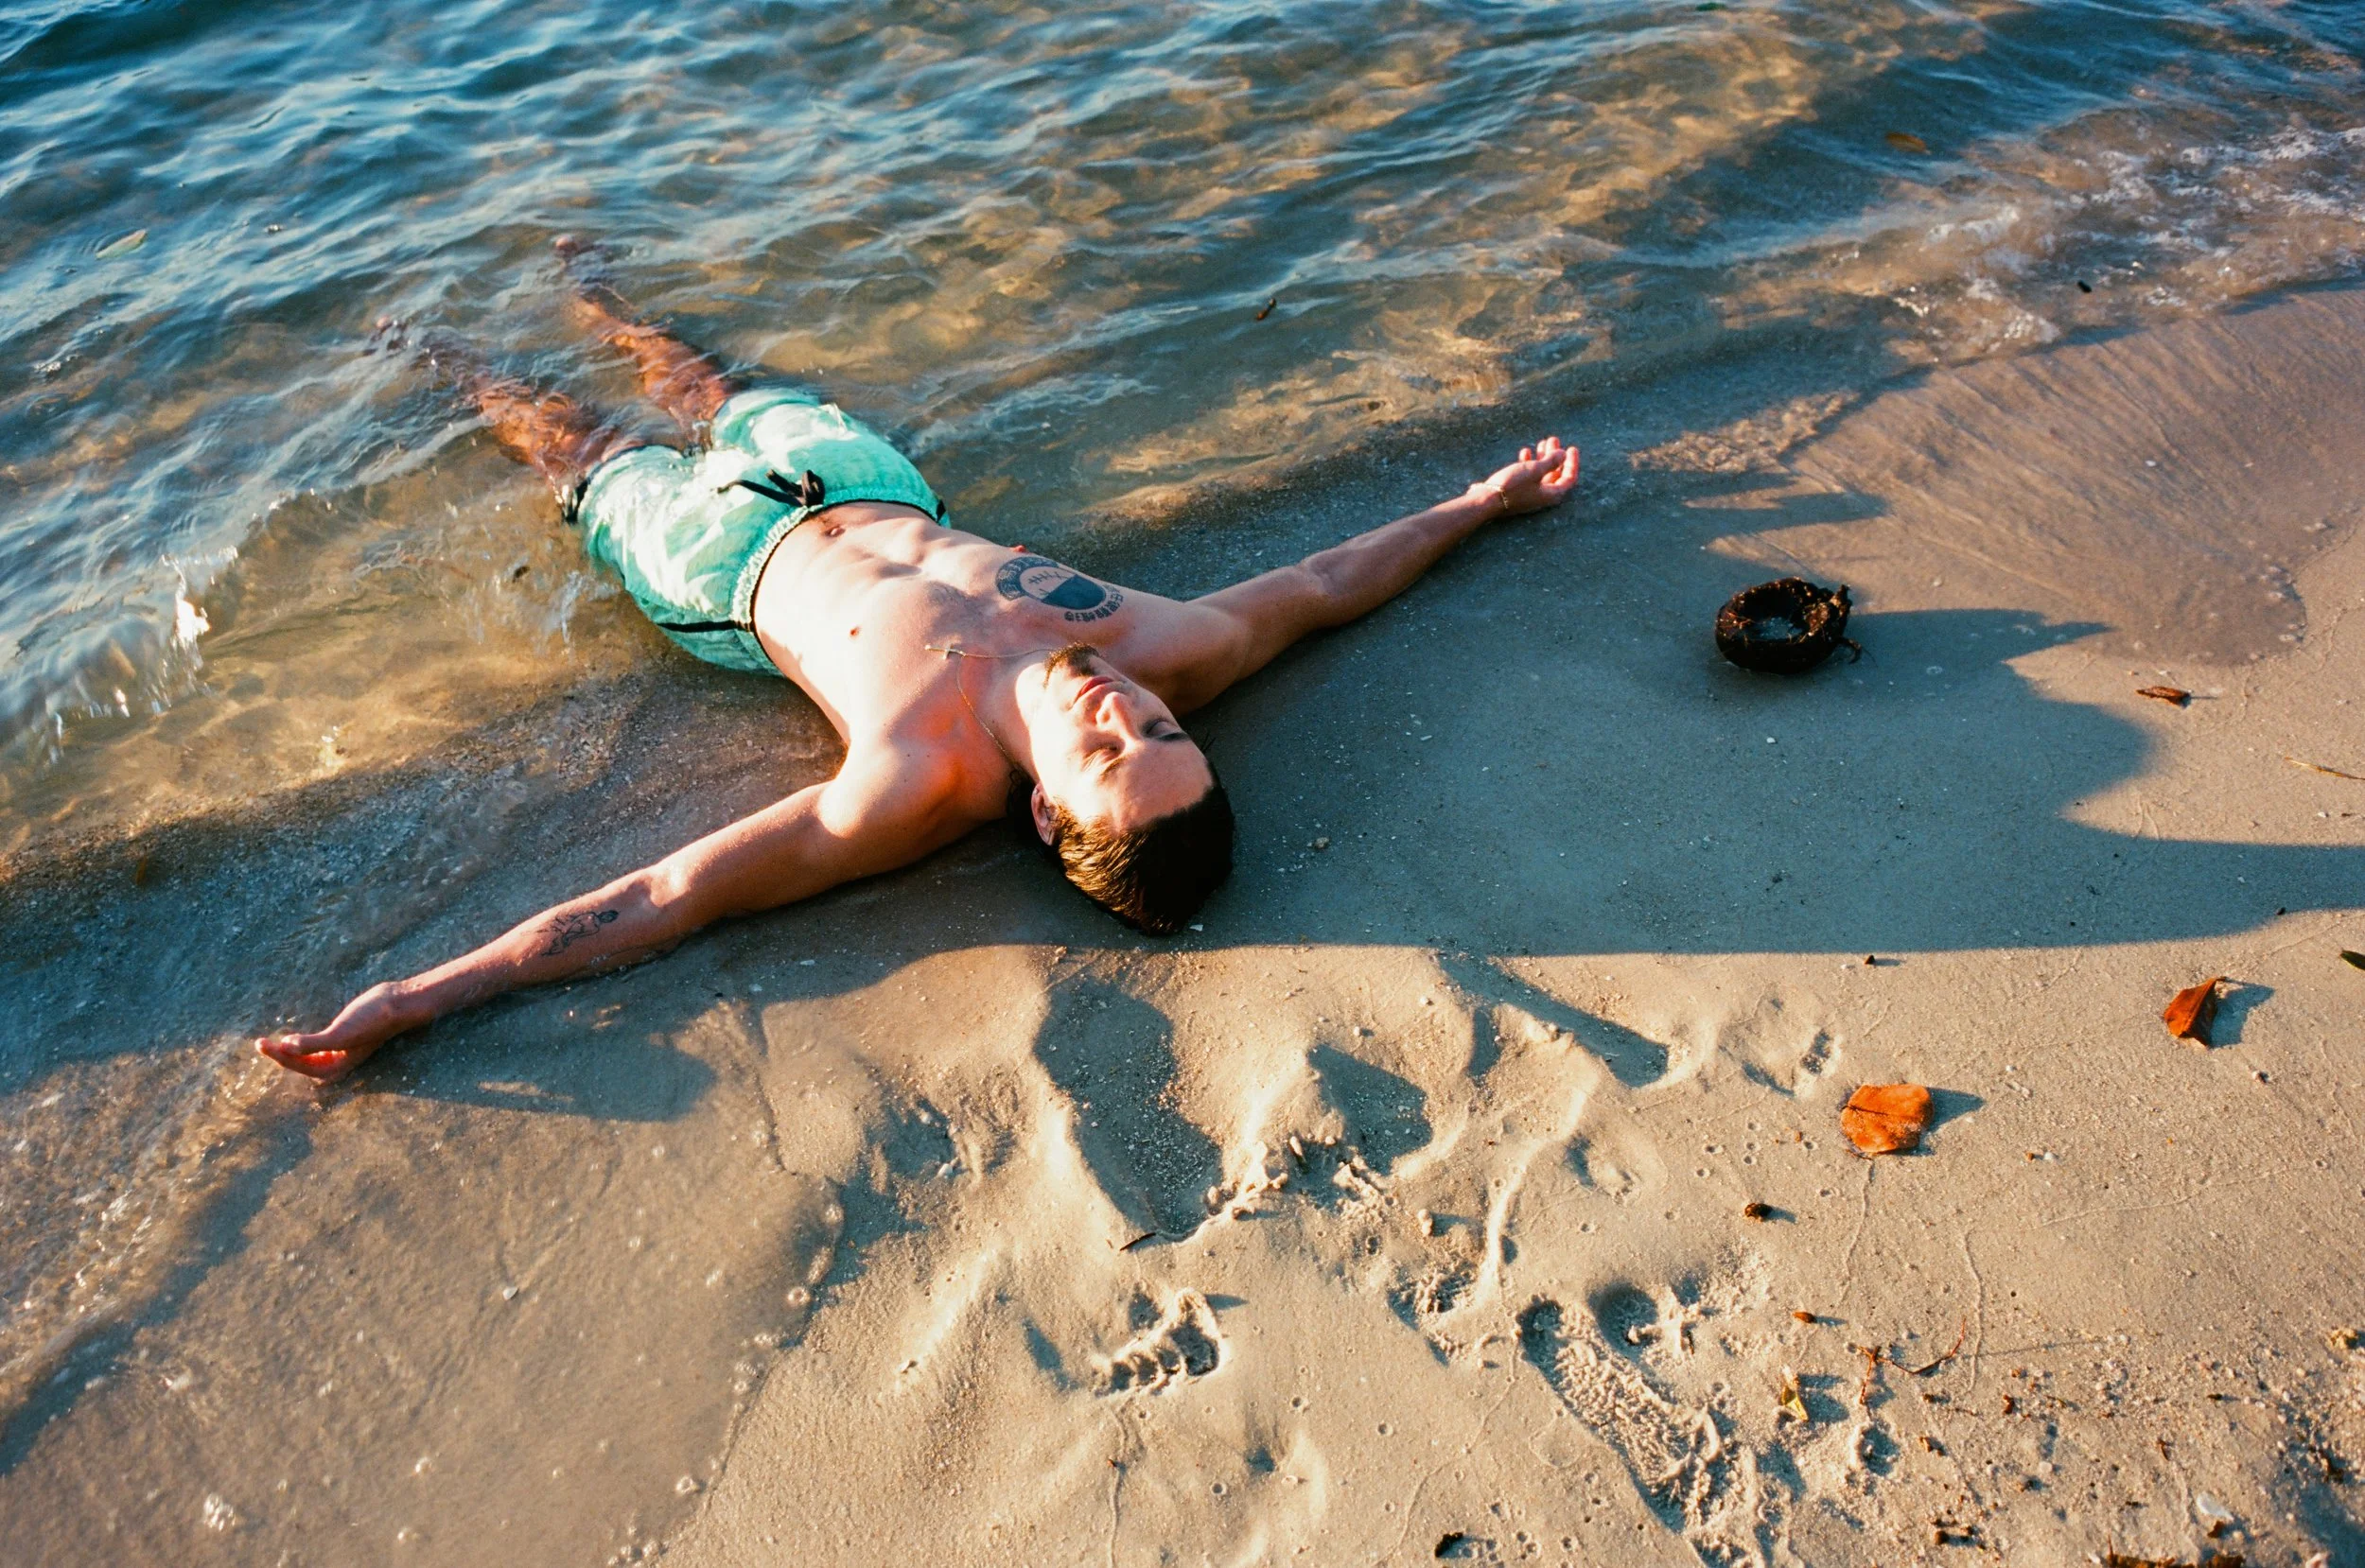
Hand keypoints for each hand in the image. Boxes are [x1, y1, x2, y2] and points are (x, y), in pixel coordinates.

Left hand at [257, 982, 414, 1081]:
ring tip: (270, 1042)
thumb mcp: (342, 1033)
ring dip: (288, 1050)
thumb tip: (287, 1047)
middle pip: (300, 1062)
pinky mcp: (344, 1036)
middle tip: (259, 1043)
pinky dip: (301, 1042)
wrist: (399, 1002)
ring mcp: (341, 1050)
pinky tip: (293, 1037)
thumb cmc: (373, 1018)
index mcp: (336, 1066)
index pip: (298, 1064)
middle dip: (280, 1055)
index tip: (261, 1043)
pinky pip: (316, 1045)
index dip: (278, 1056)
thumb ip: (314, 1043)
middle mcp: (337, 1061)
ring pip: (306, 1055)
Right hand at [1469, 436, 1579, 517]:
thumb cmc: (1513, 485)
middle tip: (1553, 439)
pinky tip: (1525, 451)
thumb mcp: (1535, 470)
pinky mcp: (1518, 490)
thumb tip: (1563, 454)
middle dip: (1556, 456)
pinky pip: (1529, 475)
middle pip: (1555, 473)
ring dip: (1543, 457)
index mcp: (1552, 494)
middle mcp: (1543, 495)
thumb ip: (1551, 461)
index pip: (1569, 478)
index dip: (1572, 463)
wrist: (1488, 499)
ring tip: (1542, 441)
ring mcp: (1530, 493)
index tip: (1571, 448)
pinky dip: (1529, 463)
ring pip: (1542, 473)